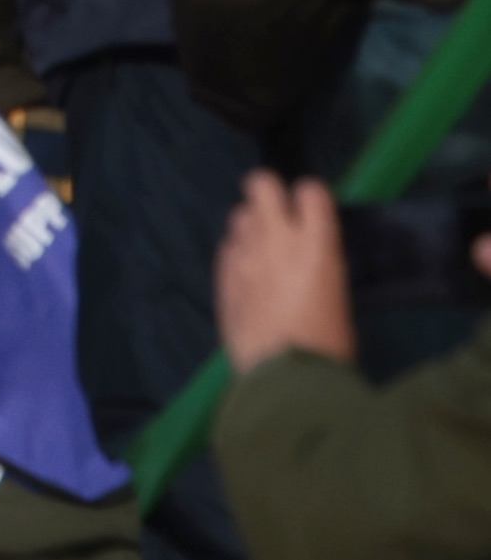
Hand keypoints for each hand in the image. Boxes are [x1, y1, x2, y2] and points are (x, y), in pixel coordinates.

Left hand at [217, 172, 359, 374]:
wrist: (285, 376)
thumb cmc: (327, 343)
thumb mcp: (338, 294)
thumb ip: (318, 260)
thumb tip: (309, 248)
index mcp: (316, 244)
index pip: (311, 190)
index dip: (311, 198)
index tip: (313, 213)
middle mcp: (276, 238)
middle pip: (260, 183)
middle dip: (269, 193)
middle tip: (280, 216)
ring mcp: (243, 253)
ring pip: (240, 214)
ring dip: (253, 226)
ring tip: (264, 251)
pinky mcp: (221, 273)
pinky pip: (228, 247)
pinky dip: (238, 254)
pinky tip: (249, 277)